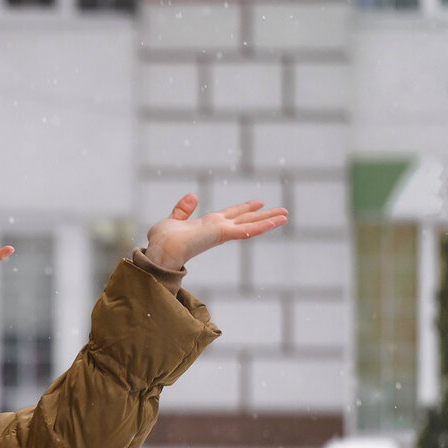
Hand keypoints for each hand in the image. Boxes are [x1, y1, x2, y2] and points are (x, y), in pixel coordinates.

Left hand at [145, 194, 288, 270]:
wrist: (160, 250)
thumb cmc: (162, 241)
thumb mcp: (172, 220)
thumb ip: (183, 210)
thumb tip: (193, 196)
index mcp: (208, 225)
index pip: (231, 215)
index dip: (244, 209)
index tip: (258, 204)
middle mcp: (217, 228)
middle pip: (246, 219)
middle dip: (264, 216)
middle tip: (283, 211)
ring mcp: (221, 232)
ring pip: (250, 225)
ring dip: (269, 220)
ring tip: (286, 216)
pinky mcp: (222, 234)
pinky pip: (246, 230)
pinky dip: (261, 226)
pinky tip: (276, 222)